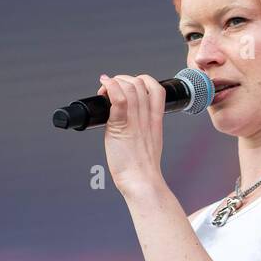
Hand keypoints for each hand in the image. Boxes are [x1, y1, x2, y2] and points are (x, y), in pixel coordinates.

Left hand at [97, 74, 165, 196]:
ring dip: (113, 83)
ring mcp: (135, 120)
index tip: (129, 88)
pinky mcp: (121, 125)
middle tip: (110, 90)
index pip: (156, 88)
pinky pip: (119, 98)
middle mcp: (147, 116)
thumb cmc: (142, 168)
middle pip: (139, 83)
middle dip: (123, 79)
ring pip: (129, 86)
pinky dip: (109, 88)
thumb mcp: (150, 143)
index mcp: (156, 120)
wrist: (141, 181)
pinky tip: (103, 88)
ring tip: (104, 91)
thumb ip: (142, 128)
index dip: (142, 81)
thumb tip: (128, 121)